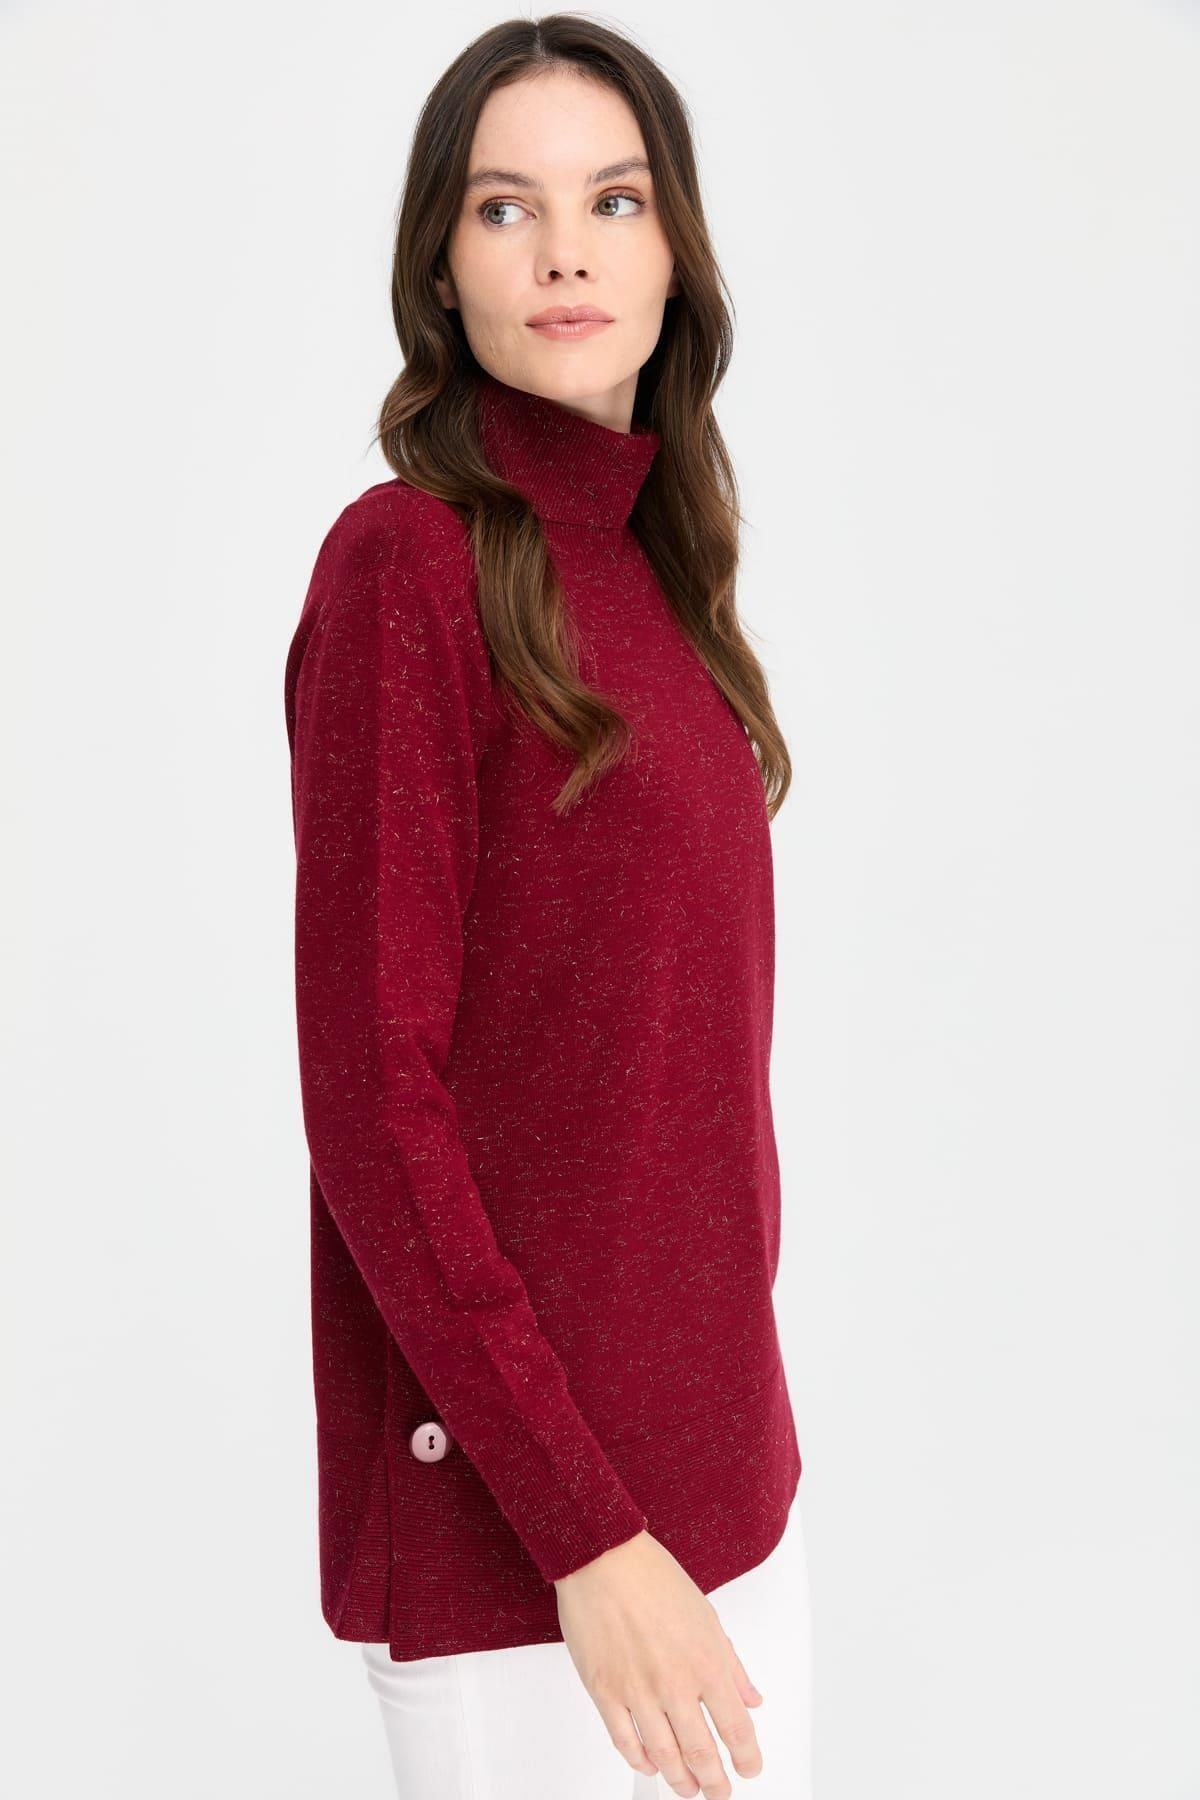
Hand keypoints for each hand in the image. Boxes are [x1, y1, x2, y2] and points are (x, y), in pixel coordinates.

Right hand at [553, 1529, 764, 1797]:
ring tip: (688, 1789)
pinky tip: (649, 1765)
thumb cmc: (652, 1578)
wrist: (603, 1558)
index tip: (750, 1768)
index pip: (736, 1728)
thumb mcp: (707, 1616)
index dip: (747, 1758)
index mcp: (706, 1662)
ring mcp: (637, 1691)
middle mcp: (675, 1683)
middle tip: (720, 1792)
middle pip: (701, 1753)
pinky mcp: (605, 1691)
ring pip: (664, 1756)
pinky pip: (624, 1741)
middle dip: (715, 1782)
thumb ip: (731, 1663)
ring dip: (680, 1781)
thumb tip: (750, 1697)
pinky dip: (640, 1761)